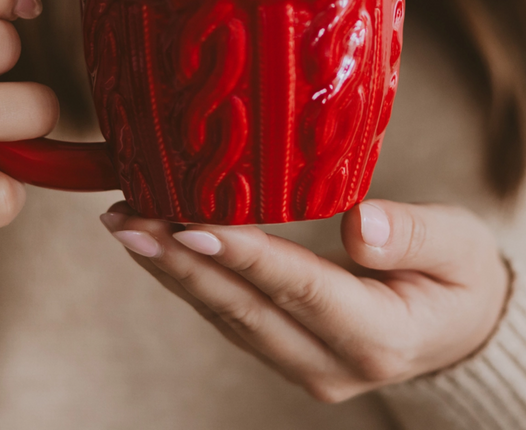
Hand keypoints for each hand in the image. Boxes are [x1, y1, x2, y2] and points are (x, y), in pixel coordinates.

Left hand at [100, 199, 508, 401]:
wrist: (457, 324)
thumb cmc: (458, 275)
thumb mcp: (458, 248)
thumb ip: (413, 236)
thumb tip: (359, 226)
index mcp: (378, 336)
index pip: (297, 287)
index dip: (241, 254)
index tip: (186, 220)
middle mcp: (331, 362)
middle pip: (244, 307)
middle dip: (180, 260)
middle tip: (126, 219)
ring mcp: (304, 364)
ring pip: (226, 315)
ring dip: (172, 269)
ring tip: (125, 226)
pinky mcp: (287, 352)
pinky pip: (230, 316)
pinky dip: (192, 278)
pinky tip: (161, 246)